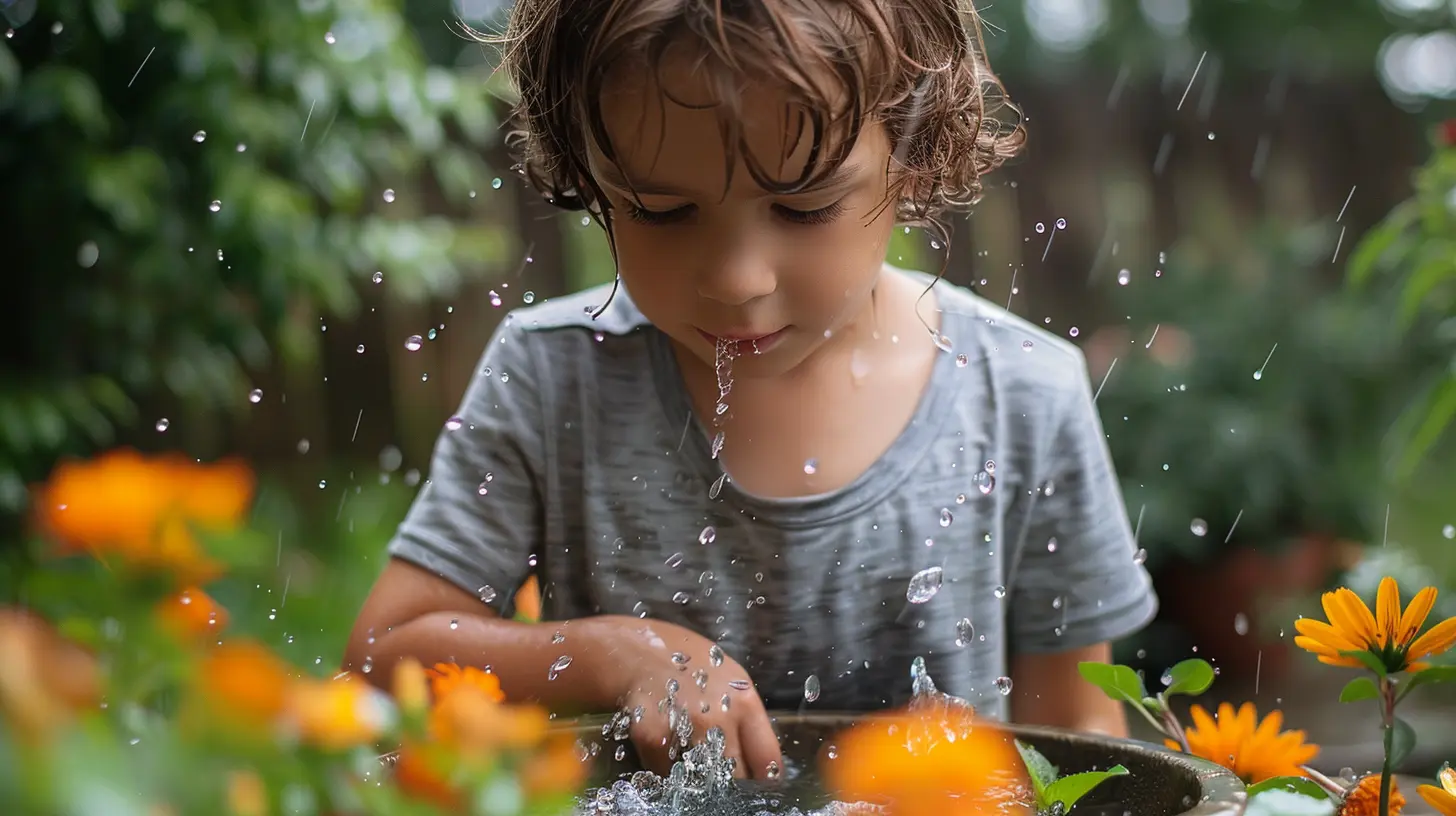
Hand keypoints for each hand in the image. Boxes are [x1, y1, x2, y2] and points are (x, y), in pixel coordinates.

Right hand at [585, 616, 781, 779]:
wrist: (638, 652)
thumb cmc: (690, 667)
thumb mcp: (732, 681)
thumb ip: (747, 722)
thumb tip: (763, 769)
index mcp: (745, 702)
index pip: (768, 762)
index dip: (762, 780)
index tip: (754, 785)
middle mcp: (719, 715)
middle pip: (736, 777)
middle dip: (729, 781)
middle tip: (717, 775)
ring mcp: (686, 726)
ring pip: (703, 781)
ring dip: (697, 777)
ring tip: (690, 756)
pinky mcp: (653, 737)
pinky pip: (668, 776)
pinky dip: (667, 772)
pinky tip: (665, 750)